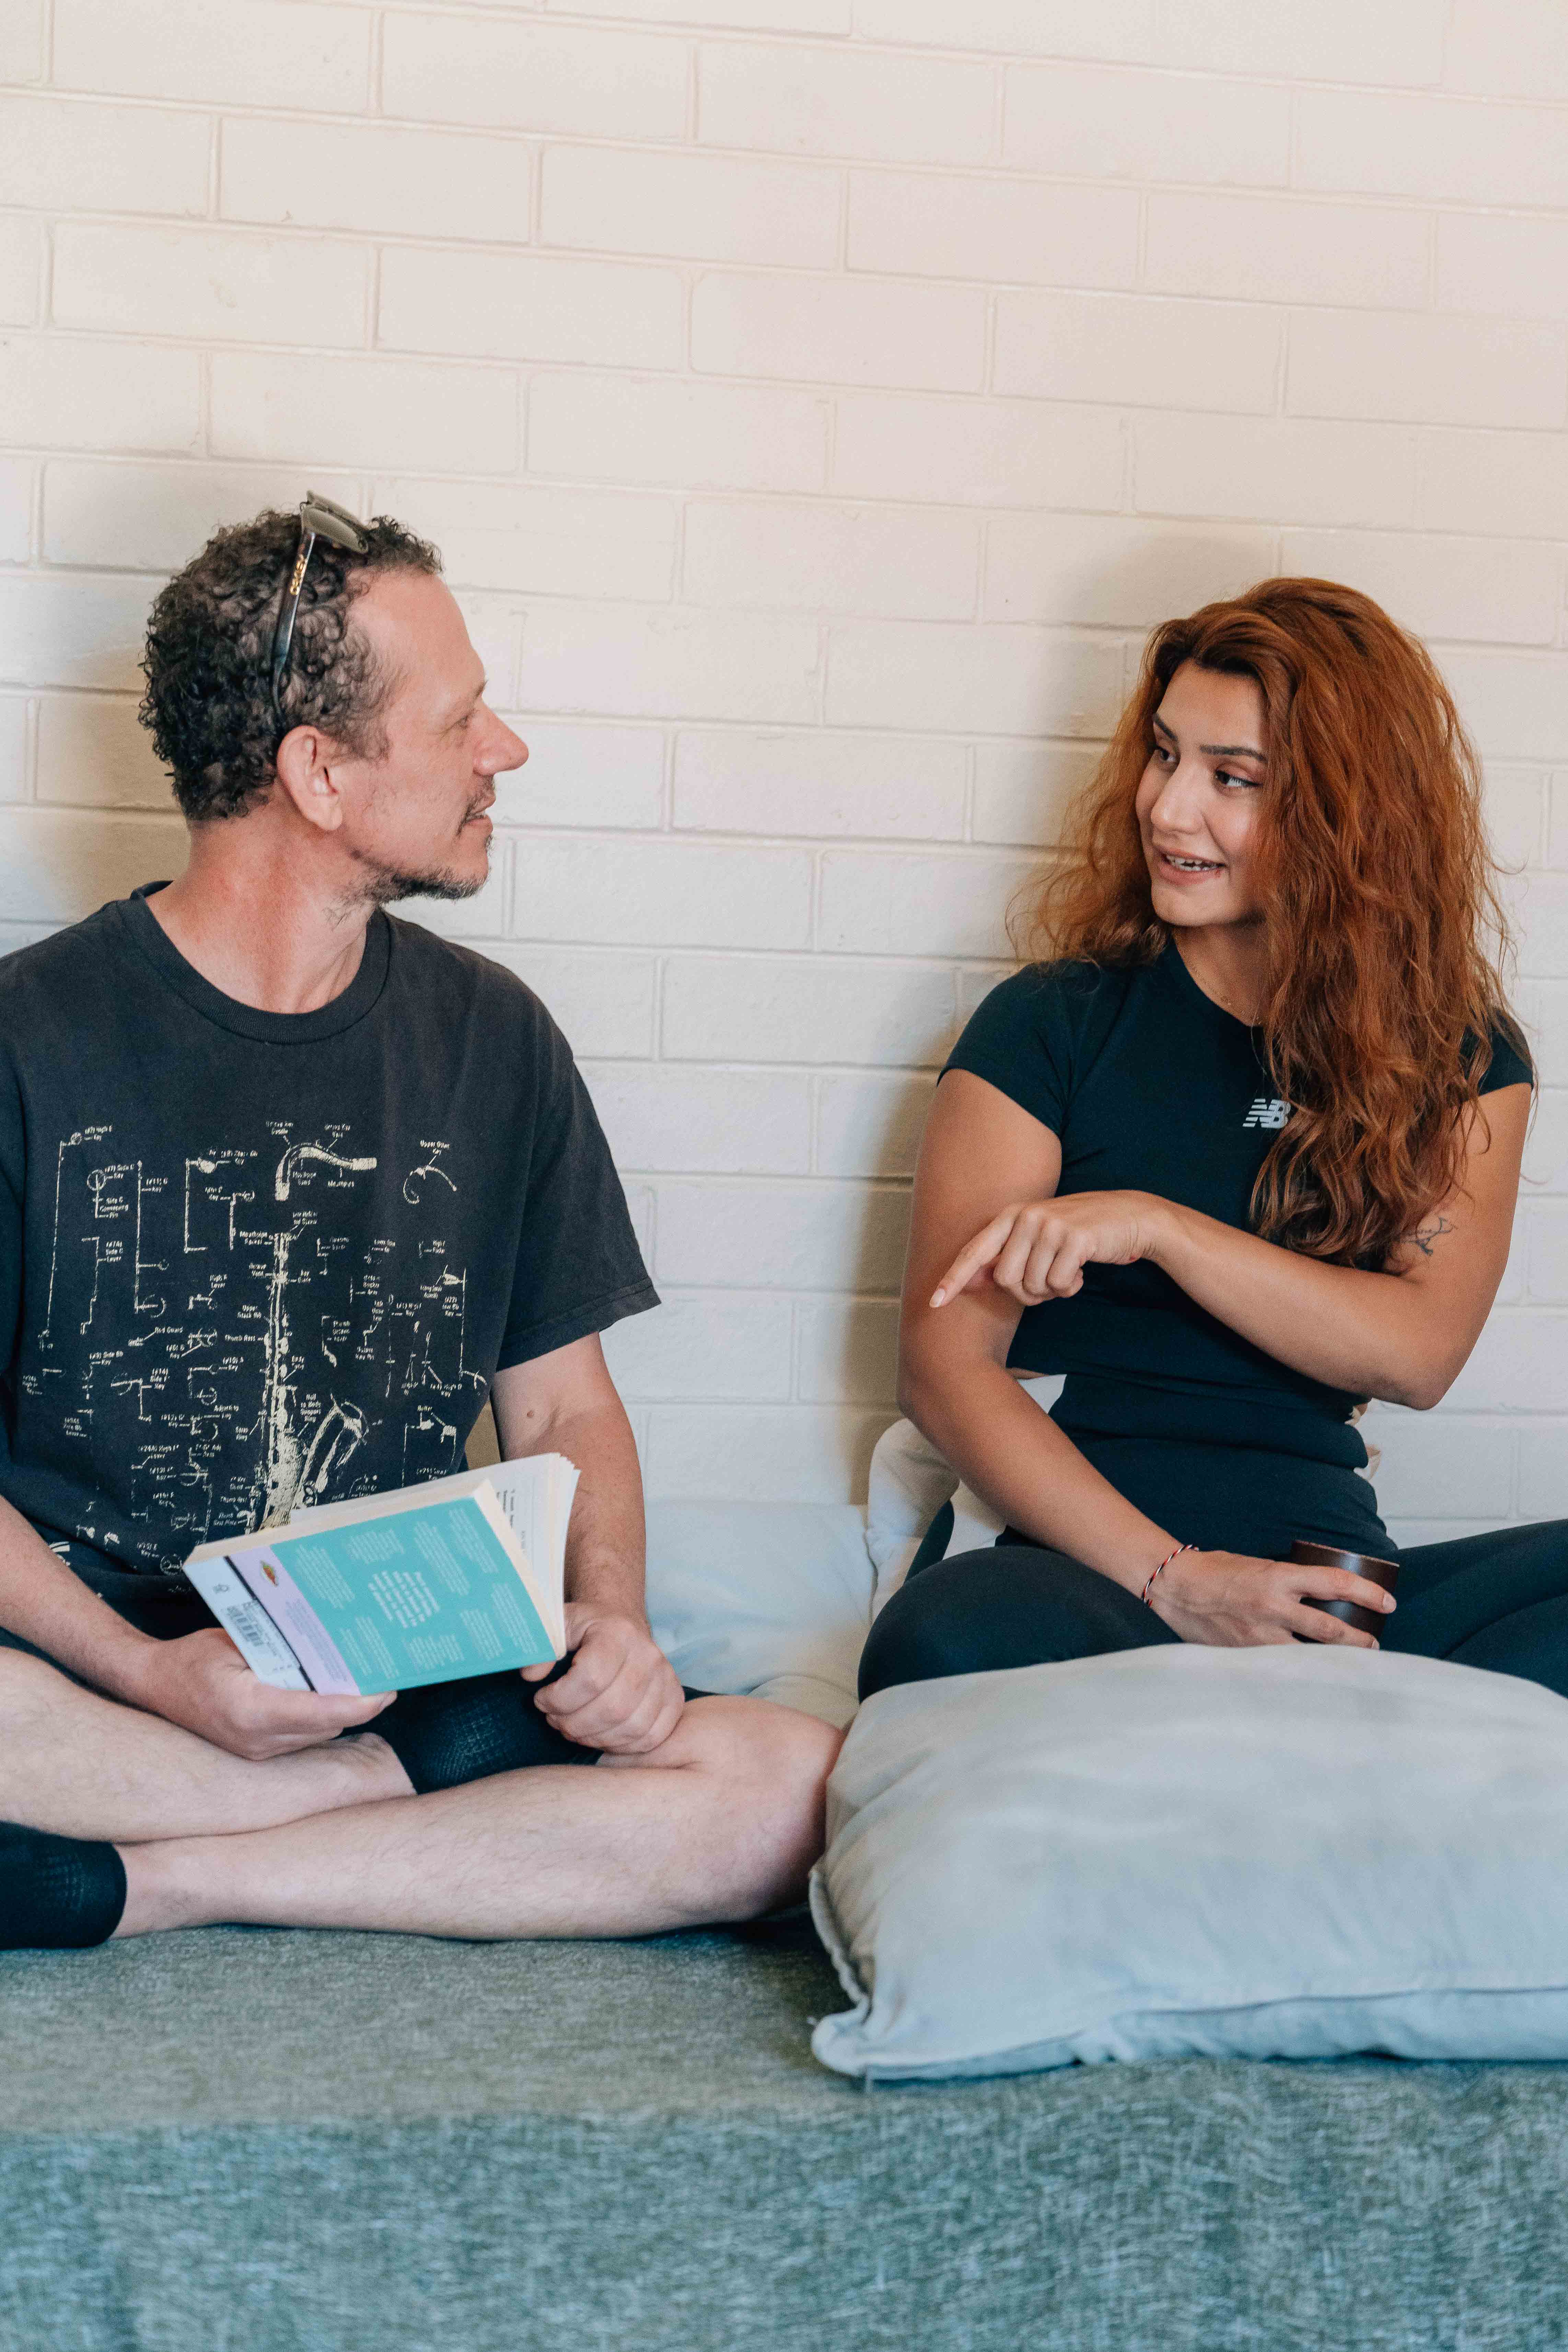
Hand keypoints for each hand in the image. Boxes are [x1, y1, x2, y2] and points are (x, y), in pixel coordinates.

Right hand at [130, 1628, 394, 1760]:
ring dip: (343, 1709)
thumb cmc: (192, 1658)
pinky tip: (333, 1689)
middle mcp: (256, 1741)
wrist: (152, 1684)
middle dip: (362, 1702)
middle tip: (388, 1672)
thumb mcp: (236, 1641)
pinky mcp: (257, 1752)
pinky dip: (322, 1715)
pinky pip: (303, 1736)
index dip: (361, 1702)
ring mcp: (256, 1752)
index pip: (321, 1712)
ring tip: (367, 1676)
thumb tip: (329, 1642)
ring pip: (319, 1732)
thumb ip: (280, 1648)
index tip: (389, 1687)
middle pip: (328, 1724)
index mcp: (251, 1711)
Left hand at [522, 1605, 684, 1754]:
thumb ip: (540, 1647)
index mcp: (618, 1632)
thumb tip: (531, 1675)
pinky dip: (621, 1746)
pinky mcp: (674, 1699)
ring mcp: (665, 1678)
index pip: (591, 1677)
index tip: (541, 1699)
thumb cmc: (585, 1631)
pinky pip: (651, 1737)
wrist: (622, 1626)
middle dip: (573, 1724)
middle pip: (612, 1708)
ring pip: (632, 1727)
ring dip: (594, 1738)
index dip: (559, 1699)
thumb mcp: (557, 1626)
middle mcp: (648, 1654)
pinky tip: (599, 1736)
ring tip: (573, 1728)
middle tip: (554, 1719)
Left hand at [931, 1191, 1159, 1308]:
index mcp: (1010, 1215)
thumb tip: (971, 1282)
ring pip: (1033, 1285)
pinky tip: (1081, 1272)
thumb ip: (1004, 1258)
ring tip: (1067, 1272)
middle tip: (1048, 1281)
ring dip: (1052, 1290)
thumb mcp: (1037, 1239)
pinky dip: (1070, 1287)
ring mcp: (1050, 1225)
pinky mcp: (1075, 1237)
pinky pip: (1059, 1283)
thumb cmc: (1077, 1233)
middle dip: (1027, 1292)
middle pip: (1005, 1280)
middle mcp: (1026, 1215)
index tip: (934, 1302)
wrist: (1127, 1217)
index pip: (974, 1251)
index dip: (953, 1279)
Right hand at [1149, 1550, 1396, 1649]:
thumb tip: (1316, 1597)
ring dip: (1335, 1662)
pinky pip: (1280, 1668)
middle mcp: (1274, 1607)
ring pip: (1309, 1655)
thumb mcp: (1259, 1566)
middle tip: (1374, 1644)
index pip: (1335, 1583)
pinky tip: (1311, 1680)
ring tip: (1351, 1665)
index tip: (1387, 1603)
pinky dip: (1299, 1673)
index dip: (1366, 1594)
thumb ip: (1287, 1582)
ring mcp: (1259, 1636)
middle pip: (1330, 1629)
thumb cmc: (1216, 1569)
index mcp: (1278, 1577)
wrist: (1176, 1586)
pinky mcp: (1245, 1655)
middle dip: (1360, 1640)